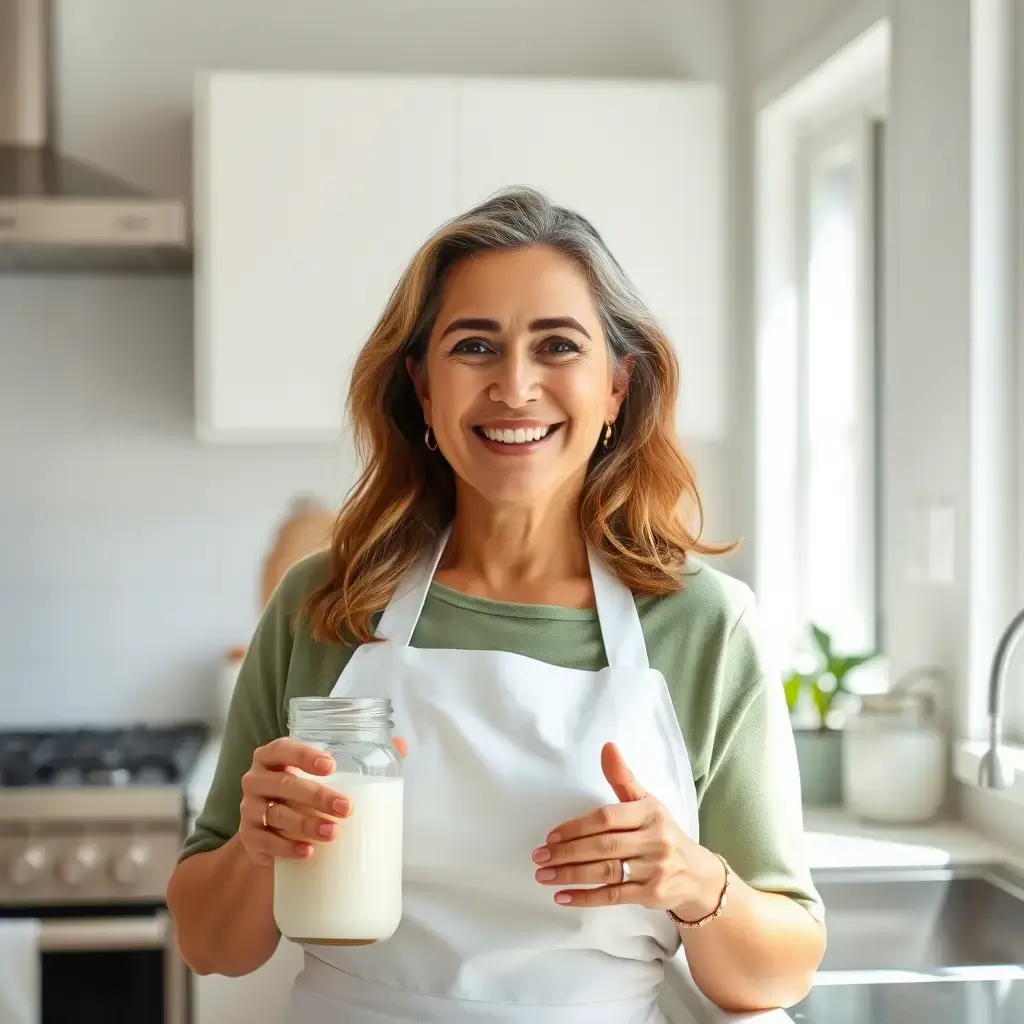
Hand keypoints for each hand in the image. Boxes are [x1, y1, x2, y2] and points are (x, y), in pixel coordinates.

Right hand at [239, 736, 406, 866]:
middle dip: (316, 796)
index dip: (304, 755)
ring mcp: (249, 809)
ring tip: (333, 833)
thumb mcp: (323, 776)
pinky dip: (286, 848)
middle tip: (346, 808)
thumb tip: (402, 744)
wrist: (270, 832)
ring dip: (305, 824)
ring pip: (275, 814)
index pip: (283, 749)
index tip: (332, 766)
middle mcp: (256, 780)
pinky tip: (308, 852)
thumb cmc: (303, 794)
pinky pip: (264, 842)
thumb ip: (360, 757)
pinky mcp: (249, 838)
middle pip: (284, 784)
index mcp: (273, 757)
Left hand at [533, 742, 724, 917]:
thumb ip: (623, 778)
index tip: (551, 836)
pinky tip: (562, 897)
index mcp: (650, 813)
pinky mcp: (652, 895)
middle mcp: (655, 840)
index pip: (607, 818)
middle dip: (567, 852)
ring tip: (543, 875)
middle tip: (539, 857)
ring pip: (606, 872)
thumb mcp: (647, 802)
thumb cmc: (662, 832)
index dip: (576, 827)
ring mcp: (655, 869)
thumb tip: (607, 746)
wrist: (697, 875)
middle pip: (603, 846)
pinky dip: (585, 898)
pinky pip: (613, 896)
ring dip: (571, 875)